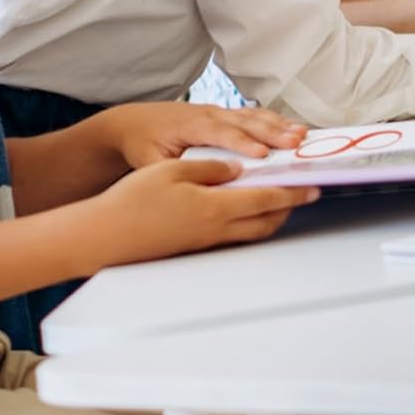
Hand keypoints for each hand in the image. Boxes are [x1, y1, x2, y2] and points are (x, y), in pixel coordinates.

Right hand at [81, 160, 318, 268]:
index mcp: (215, 208)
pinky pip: (234, 236)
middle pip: (267, 220)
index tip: (312, 186)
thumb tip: (237, 168)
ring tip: (281, 200)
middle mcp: (215, 228)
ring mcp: (205, 241)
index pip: (267, 199)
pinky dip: (250, 223)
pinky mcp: (194, 246)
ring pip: (252, 232)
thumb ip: (211, 168)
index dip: (294, 192)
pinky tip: (245, 211)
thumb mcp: (172, 170)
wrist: (102, 236)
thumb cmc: (131, 201)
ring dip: (271, 217)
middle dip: (289, 207)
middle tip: (304, 193)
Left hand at [94, 103, 307, 168]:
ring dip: (280, 125)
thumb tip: (197, 185)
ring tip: (302, 135)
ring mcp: (219, 111)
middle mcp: (208, 114)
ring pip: (254, 116)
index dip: (243, 143)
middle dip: (272, 132)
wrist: (135, 122)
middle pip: (246, 121)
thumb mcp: (149, 162)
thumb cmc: (144, 142)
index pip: (220, 133)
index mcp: (190, 125)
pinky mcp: (226, 114)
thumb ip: (172, 172)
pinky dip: (276, 121)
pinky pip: (254, 115)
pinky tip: (292, 128)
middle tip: (295, 142)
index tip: (262, 154)